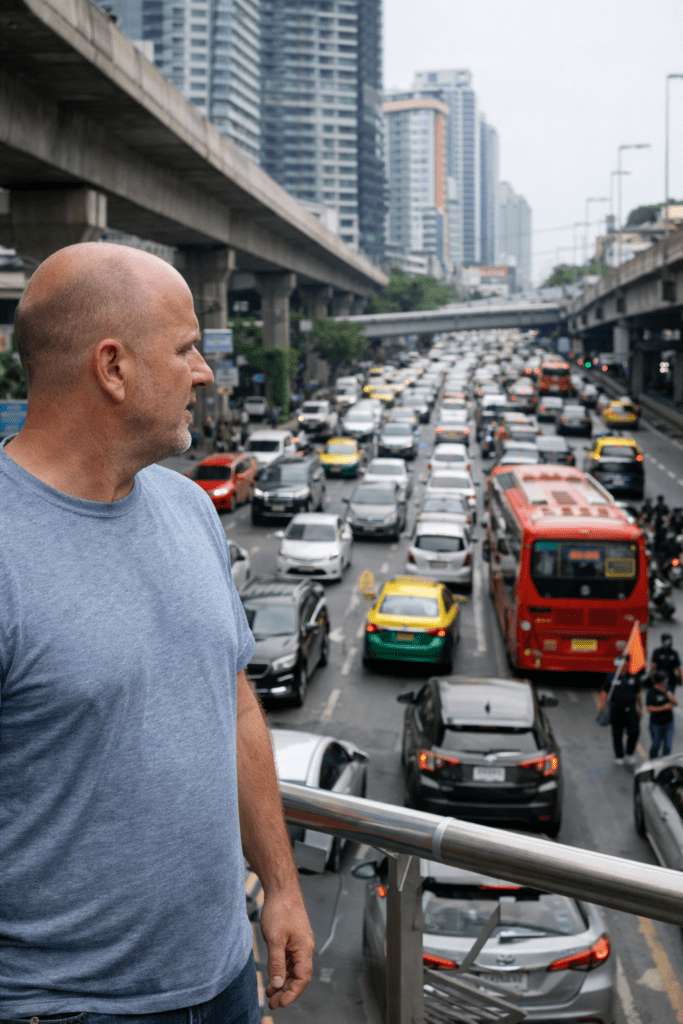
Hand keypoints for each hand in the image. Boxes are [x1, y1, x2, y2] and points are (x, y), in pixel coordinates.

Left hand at [260, 888, 313, 1009]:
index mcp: (304, 948)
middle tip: (273, 1003)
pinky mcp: (291, 940)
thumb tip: (277, 984)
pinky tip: (272, 978)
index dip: (293, 993)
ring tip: (270, 995)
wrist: (281, 889)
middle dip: (286, 991)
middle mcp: (304, 948)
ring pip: (292, 970)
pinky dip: (280, 971)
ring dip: (282, 983)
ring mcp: (297, 944)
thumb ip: (276, 963)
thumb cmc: (281, 909)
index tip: (281, 1003)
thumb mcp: (275, 939)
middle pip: (298, 976)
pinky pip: (288, 961)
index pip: (302, 978)